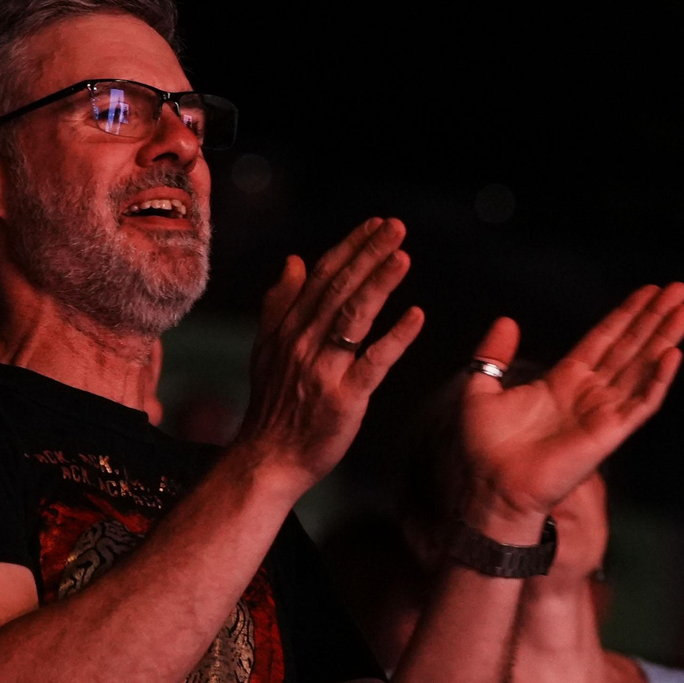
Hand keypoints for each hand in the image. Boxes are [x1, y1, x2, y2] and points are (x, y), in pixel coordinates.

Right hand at [234, 219, 423, 493]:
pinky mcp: (343, 398)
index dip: (351, 247)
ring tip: (403, 257)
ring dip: (380, 283)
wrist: (268, 458)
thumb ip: (280, 302)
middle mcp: (303, 342)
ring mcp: (322, 370)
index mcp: (289, 328)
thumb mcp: (267, 348)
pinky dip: (396, 337)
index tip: (376, 225)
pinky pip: (373, 362)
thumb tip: (294, 260)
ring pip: (354, 317)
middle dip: (369, 254)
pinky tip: (417, 316)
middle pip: (340, 289)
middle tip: (396, 227)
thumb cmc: (273, 405)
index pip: (323, 277)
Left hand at [456, 284, 683, 539]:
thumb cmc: (484, 448)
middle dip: (654, 318)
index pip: (603, 340)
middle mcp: (588, 394)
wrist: (491, 485)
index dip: (625, 315)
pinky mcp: (609, 433)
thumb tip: (507, 320)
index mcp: (562, 381)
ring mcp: (602, 412)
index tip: (648, 291)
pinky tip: (672, 353)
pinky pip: (641, 402)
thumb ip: (493, 355)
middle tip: (679, 289)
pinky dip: (657, 378)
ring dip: (665, 338)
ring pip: (642, 367)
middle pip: (630, 347)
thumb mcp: (480, 389)